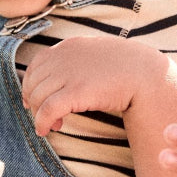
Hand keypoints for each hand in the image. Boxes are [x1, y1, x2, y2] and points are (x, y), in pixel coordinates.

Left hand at [22, 37, 164, 136]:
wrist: (146, 73)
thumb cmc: (127, 67)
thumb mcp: (97, 54)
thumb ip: (77, 60)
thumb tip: (63, 77)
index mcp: (68, 46)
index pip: (36, 65)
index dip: (30, 85)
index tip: (33, 100)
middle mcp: (64, 57)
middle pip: (34, 83)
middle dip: (34, 102)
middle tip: (45, 116)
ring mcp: (69, 73)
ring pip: (38, 98)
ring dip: (39, 115)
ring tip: (53, 125)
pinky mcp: (76, 91)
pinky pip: (48, 110)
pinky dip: (42, 122)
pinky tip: (47, 130)